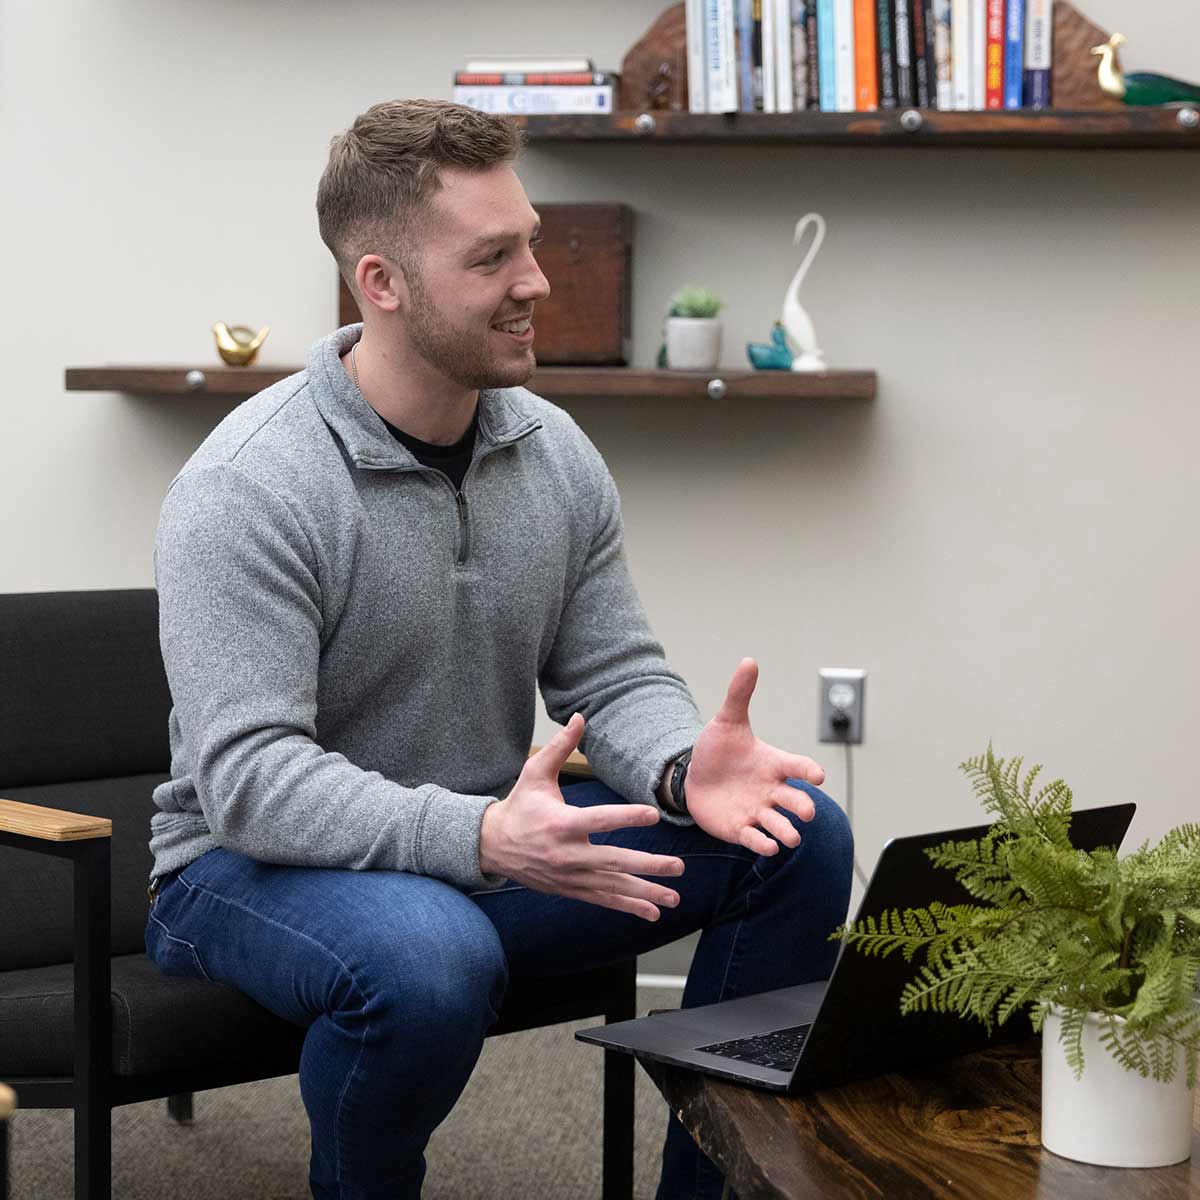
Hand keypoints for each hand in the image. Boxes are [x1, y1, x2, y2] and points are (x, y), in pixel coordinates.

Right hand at [480, 713, 685, 920]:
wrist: (493, 846)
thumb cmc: (520, 805)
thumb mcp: (534, 772)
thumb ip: (561, 746)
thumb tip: (580, 717)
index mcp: (561, 823)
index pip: (599, 820)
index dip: (627, 817)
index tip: (653, 815)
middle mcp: (567, 854)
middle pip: (613, 861)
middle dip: (648, 866)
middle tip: (678, 867)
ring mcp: (570, 876)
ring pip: (613, 886)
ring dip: (645, 893)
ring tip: (674, 897)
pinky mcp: (571, 889)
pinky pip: (603, 900)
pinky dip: (628, 907)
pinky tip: (653, 913)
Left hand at [686, 658, 825, 855]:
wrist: (694, 777)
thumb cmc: (718, 750)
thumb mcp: (727, 721)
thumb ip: (740, 694)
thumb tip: (749, 661)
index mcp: (773, 764)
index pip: (798, 767)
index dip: (809, 771)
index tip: (818, 775)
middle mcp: (771, 790)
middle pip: (795, 800)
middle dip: (803, 807)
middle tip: (807, 812)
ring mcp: (758, 811)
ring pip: (780, 825)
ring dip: (787, 832)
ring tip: (790, 837)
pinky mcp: (741, 829)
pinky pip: (756, 839)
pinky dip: (762, 844)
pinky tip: (767, 846)